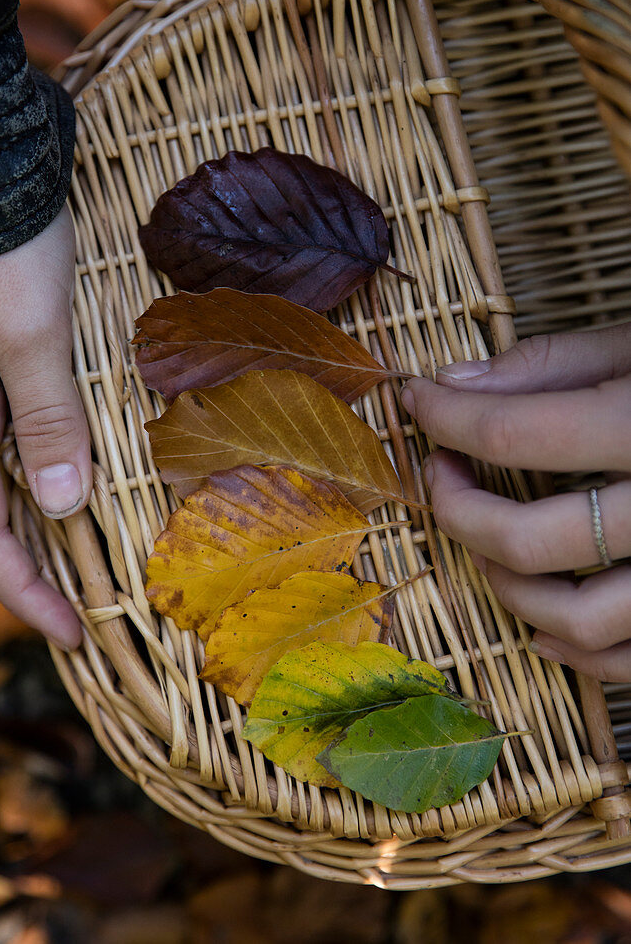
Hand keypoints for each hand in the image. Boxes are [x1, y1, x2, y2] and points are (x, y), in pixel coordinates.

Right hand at [0, 207, 90, 649]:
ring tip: (62, 564)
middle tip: (70, 611)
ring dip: (13, 536)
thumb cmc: (0, 246)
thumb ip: (47, 418)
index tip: (76, 633)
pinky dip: (14, 488)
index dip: (27, 591)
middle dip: (15, 575)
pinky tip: (49, 488)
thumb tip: (64, 503)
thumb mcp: (32, 333)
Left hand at [400, 324, 630, 681]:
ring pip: (575, 617)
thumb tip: (451, 386)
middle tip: (439, 474)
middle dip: (457, 509)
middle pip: (530, 539)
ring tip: (486, 543)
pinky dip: (569, 650)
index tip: (416, 402)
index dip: (444, 419)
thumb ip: (548, 365)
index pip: (512, 433)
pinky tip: (539, 617)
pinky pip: (626, 661)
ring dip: (505, 586)